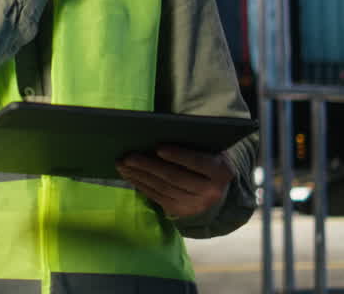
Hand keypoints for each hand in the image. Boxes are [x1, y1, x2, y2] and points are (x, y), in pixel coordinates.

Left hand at [116, 146, 234, 219]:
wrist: (218, 191)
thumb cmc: (208, 160)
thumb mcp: (210, 150)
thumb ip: (193, 144)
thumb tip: (160, 132)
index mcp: (221, 172)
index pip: (198, 163)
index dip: (178, 156)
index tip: (158, 148)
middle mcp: (210, 192)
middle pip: (175, 177)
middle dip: (149, 166)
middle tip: (128, 156)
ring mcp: (194, 204)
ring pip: (163, 189)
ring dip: (140, 176)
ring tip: (122, 164)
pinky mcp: (179, 211)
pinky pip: (157, 197)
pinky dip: (141, 185)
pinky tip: (129, 175)